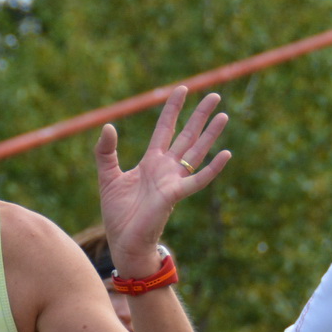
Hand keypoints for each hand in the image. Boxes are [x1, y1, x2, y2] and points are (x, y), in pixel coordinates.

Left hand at [94, 87, 229, 274]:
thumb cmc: (118, 214)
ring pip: (196, 152)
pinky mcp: (175, 195)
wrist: (123, 241)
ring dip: (210, 134)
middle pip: (187, 136)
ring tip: (224, 116)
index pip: (165, 129)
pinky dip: (212, 168)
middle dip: (199, 116)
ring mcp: (173, 180)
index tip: (182, 89)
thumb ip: (106, 152)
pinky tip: (225, 153)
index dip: (173, 110)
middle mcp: (166, 168)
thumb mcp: (107, 176)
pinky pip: (198, 180)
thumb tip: (108, 126)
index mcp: (151, 161)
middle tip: (215, 96)